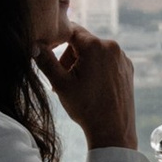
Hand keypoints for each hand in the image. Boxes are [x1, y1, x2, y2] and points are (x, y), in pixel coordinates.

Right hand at [47, 29, 137, 153]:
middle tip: (63, 80)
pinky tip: (92, 88)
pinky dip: (97, 69)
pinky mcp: (127, 68)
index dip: (57, 40)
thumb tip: (34, 44)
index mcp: (95, 46)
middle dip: (70, 57)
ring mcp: (122, 58)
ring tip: (77, 86)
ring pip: (95, 52)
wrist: (112, 131)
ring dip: (83, 63)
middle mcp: (112, 47)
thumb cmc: (85, 107)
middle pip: (83, 42)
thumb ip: (46, 60)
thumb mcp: (60, 84)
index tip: (49, 52)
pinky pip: (107, 61)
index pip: (71, 31)